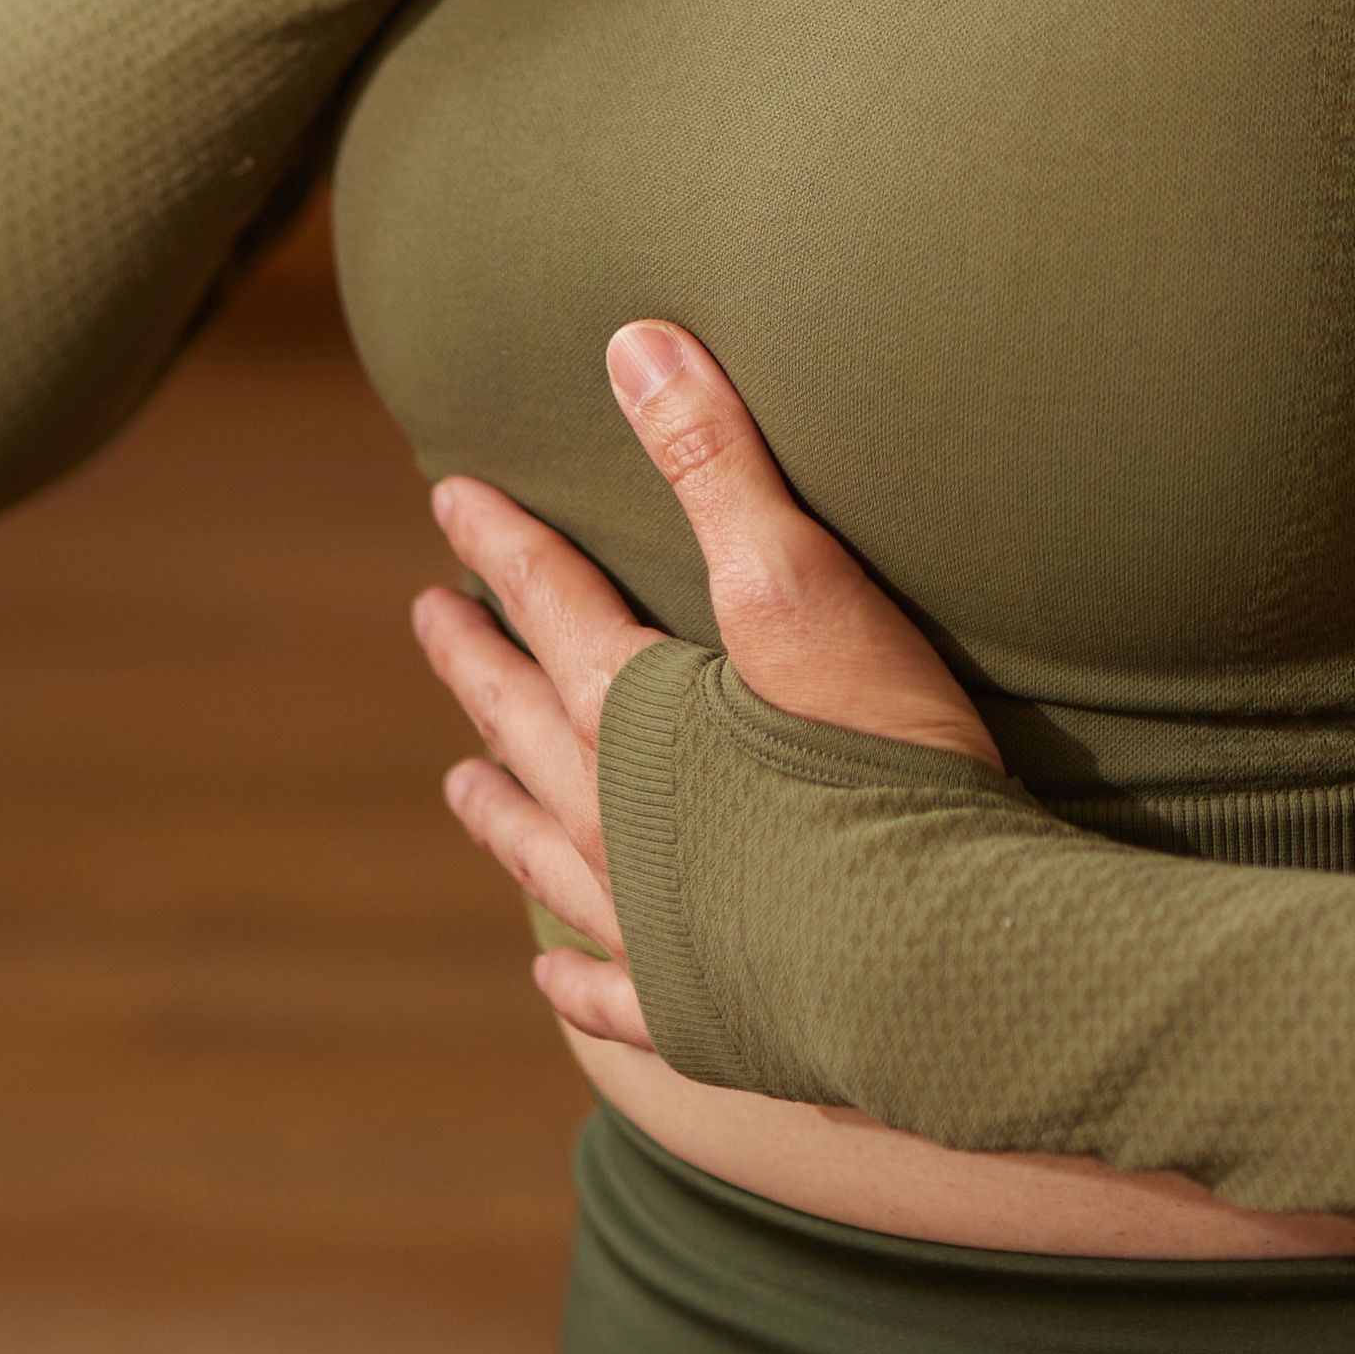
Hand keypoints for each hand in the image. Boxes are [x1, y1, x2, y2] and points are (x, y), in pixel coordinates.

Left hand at [408, 318, 1001, 1059]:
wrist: (927, 953)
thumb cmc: (876, 760)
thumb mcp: (796, 583)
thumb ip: (713, 466)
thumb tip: (633, 345)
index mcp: (632, 710)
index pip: (550, 598)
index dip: (503, 539)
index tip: (450, 499)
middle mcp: (611, 816)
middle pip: (520, 716)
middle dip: (474, 658)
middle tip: (427, 618)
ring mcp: (644, 921)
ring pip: (541, 851)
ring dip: (499, 806)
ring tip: (457, 782)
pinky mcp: (694, 1008)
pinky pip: (609, 995)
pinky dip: (575, 979)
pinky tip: (556, 976)